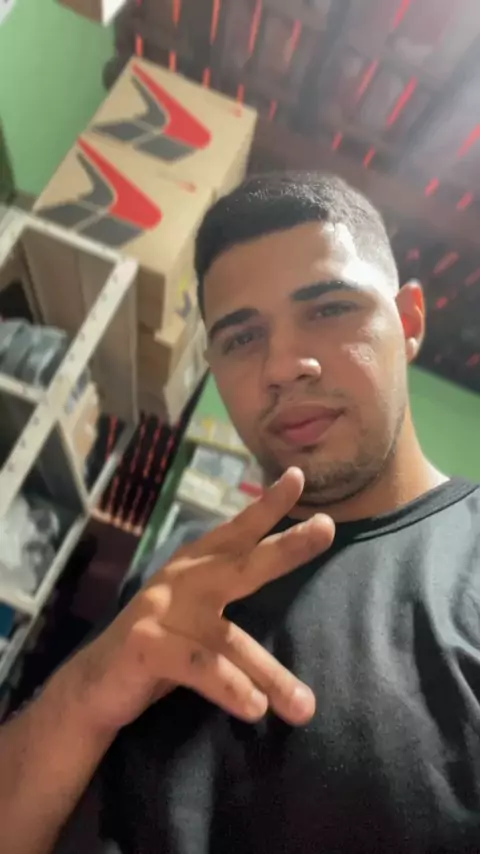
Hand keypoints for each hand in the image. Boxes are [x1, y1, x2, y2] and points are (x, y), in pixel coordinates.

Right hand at [64, 468, 334, 733]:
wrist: (94, 686)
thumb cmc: (160, 650)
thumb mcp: (198, 623)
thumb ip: (231, 615)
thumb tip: (294, 632)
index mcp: (195, 568)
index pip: (236, 533)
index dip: (266, 506)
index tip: (297, 477)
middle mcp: (181, 581)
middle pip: (242, 562)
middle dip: (285, 546)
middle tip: (327, 528)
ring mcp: (162, 610)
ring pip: (230, 639)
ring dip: (271, 675)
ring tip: (305, 707)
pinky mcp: (147, 644)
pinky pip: (200, 667)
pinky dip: (231, 687)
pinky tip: (255, 709)